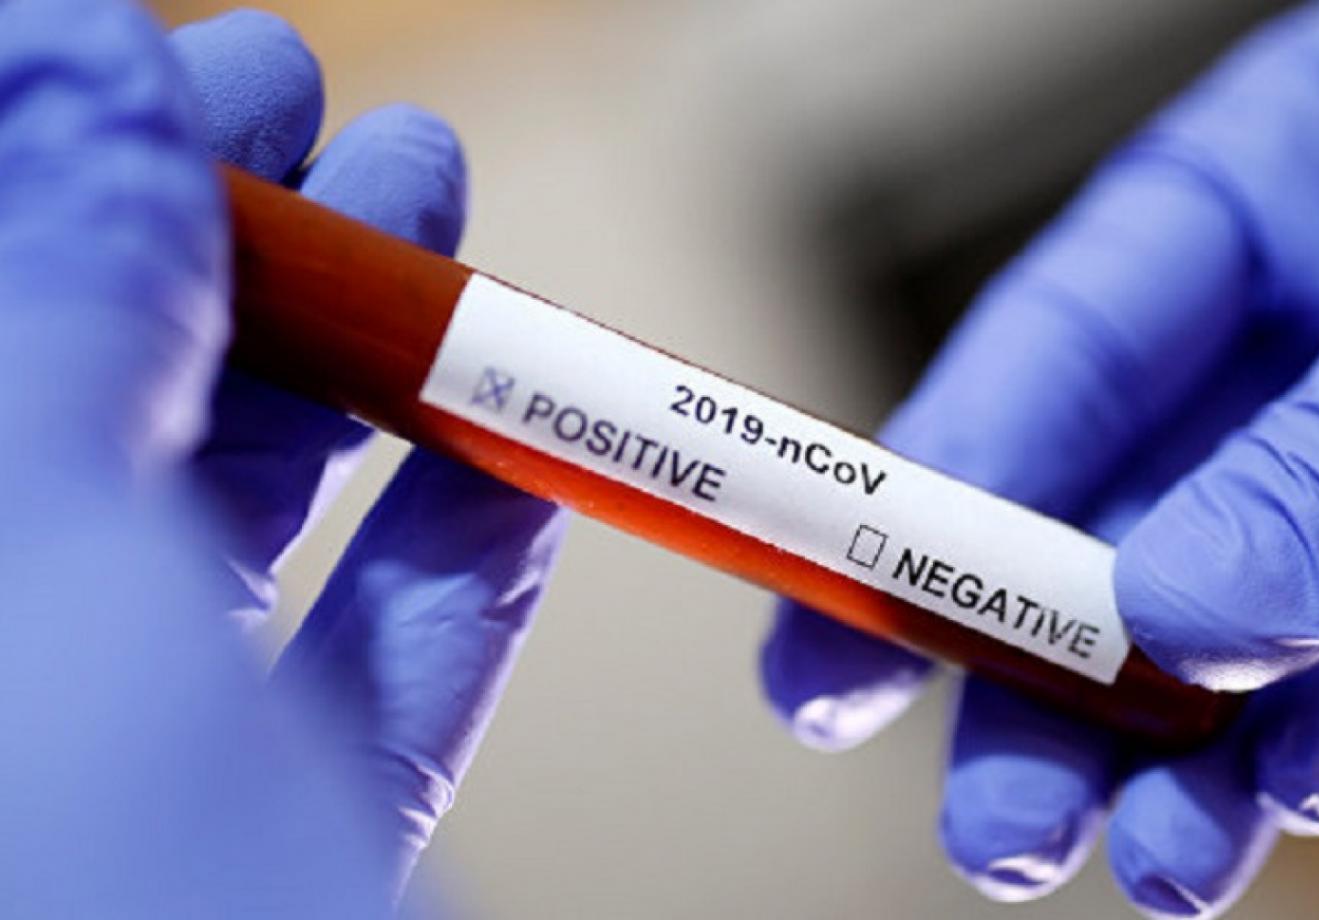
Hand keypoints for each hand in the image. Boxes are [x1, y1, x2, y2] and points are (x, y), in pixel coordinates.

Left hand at [0, 2, 561, 914]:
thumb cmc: (95, 913)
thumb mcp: (40, 583)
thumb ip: (53, 313)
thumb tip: (76, 74)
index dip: (53, 160)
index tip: (193, 67)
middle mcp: (0, 688)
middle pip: (91, 403)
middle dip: (233, 243)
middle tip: (331, 117)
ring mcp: (130, 780)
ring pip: (229, 534)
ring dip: (359, 376)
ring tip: (442, 237)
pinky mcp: (276, 853)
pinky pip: (361, 683)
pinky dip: (452, 563)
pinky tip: (516, 467)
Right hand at [762, 1, 1318, 914]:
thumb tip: (1185, 617)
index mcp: (1252, 194)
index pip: (1041, 365)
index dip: (926, 508)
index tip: (845, 642)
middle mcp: (1298, 332)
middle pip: (1110, 519)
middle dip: (1039, 684)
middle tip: (989, 824)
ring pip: (1241, 613)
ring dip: (1182, 751)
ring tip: (1137, 866)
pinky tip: (1279, 800)